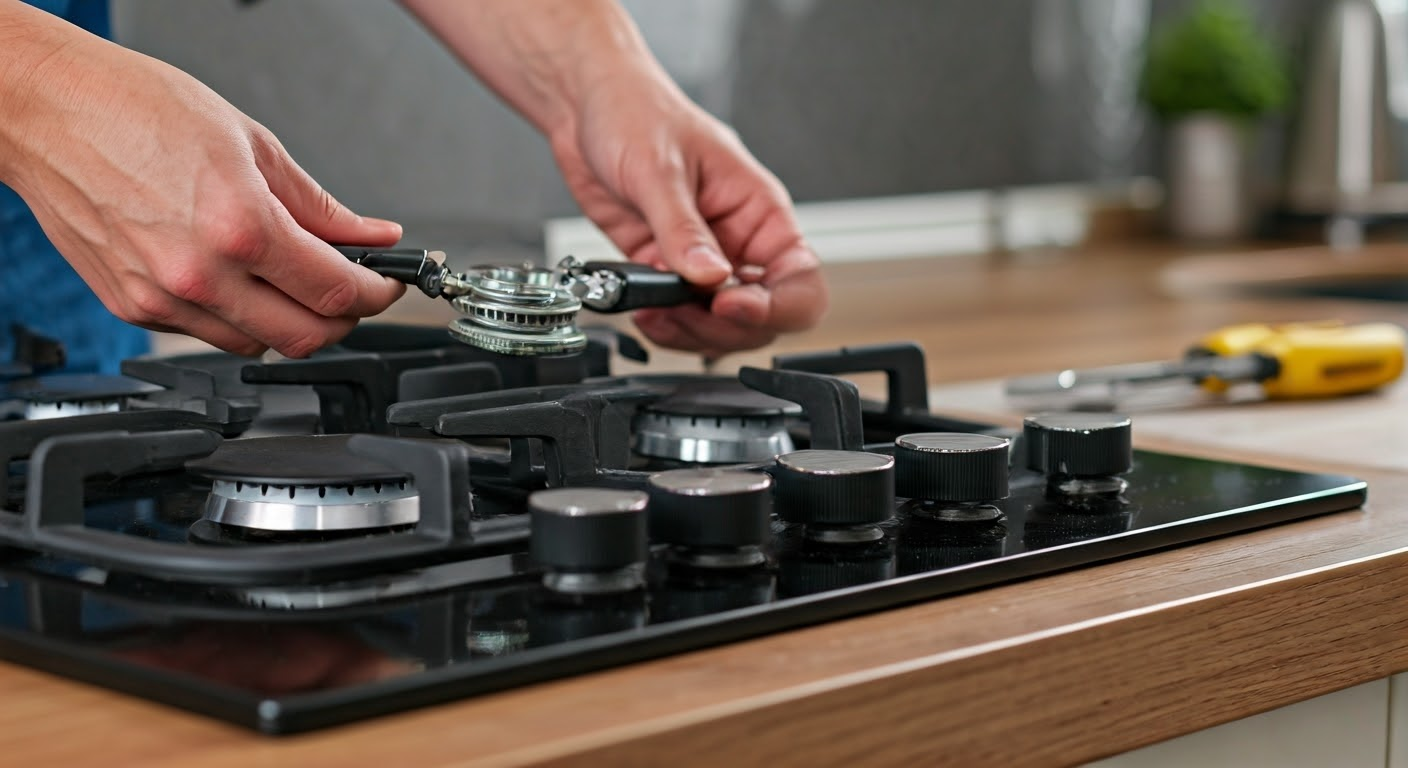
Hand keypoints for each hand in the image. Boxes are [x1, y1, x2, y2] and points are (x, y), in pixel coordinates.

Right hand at [0, 16, 404, 357]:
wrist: (46, 109)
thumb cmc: (133, 108)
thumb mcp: (252, 144)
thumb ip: (321, 205)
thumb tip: (372, 234)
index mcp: (240, 226)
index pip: (337, 292)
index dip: (377, 294)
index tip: (387, 283)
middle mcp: (201, 273)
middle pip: (306, 337)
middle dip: (343, 318)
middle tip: (352, 289)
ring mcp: (163, 298)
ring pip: (258, 344)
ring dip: (289, 321)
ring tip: (291, 278)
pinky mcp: (133, 307)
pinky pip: (206, 333)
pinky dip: (237, 315)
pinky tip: (236, 276)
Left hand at [549, 71, 827, 357]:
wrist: (585, 108)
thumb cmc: (637, 112)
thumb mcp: (660, 168)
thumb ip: (683, 228)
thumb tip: (710, 277)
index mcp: (760, 210)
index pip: (798, 277)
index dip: (776, 305)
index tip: (729, 306)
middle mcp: (738, 241)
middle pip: (761, 315)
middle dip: (725, 327)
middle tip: (684, 314)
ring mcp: (702, 260)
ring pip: (719, 325)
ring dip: (691, 332)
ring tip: (657, 316)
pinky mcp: (664, 269)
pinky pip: (678, 315)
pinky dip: (664, 325)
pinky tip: (644, 312)